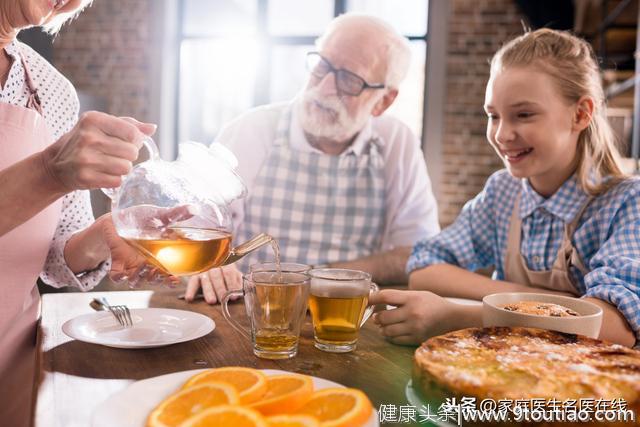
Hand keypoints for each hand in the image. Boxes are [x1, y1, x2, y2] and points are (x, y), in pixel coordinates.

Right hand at [41, 111, 155, 191]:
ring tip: (109, 164)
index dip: (135, 140)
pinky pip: (117, 181)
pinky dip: (114, 180)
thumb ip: (128, 125)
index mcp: (93, 119)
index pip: (132, 133)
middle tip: (114, 155)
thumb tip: (152, 128)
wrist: (56, 165)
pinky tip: (102, 174)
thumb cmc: (85, 142)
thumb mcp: (101, 125)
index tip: (126, 142)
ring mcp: (85, 158)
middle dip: (128, 155)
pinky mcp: (85, 177)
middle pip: (132, 152)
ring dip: (122, 169)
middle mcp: (88, 137)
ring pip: (126, 168)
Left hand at [97, 204, 194, 286]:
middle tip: (159, 269)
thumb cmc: (139, 219)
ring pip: (136, 281)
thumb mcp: (159, 216)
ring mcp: (131, 266)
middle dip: (157, 279)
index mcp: (159, 258)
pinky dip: (119, 278)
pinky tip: (122, 273)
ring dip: (141, 277)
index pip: (168, 275)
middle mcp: (146, 265)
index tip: (175, 279)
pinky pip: (116, 277)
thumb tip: (193, 209)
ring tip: (145, 265)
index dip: (171, 281)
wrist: (116, 219)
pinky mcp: (116, 264)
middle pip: (154, 280)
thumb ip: (176, 214)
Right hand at [185, 264, 241, 303]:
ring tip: (211, 301)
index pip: (229, 272)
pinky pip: (192, 282)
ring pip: (206, 280)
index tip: (234, 296)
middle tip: (222, 300)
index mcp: (227, 265)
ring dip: (208, 291)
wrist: (212, 264)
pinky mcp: (195, 276)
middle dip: (220, 289)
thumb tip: (250, 288)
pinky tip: (189, 299)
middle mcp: (214, 266)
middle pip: (217, 276)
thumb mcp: (235, 276)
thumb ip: (240, 282)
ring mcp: (204, 270)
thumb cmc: (227, 275)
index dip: (232, 284)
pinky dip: (190, 290)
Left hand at [368, 289, 462, 345]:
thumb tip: (376, 302)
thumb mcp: (417, 294)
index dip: (372, 299)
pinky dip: (390, 336)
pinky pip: (395, 340)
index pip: (385, 296)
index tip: (365, 300)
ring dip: (382, 328)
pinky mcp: (416, 339)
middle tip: (377, 317)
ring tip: (384, 325)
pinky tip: (393, 332)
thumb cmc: (432, 303)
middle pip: (383, 317)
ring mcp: (414, 327)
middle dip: (377, 318)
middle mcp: (412, 313)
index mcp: (412, 298)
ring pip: (387, 331)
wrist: (453, 318)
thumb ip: (399, 298)